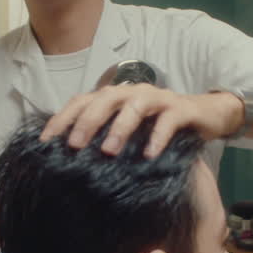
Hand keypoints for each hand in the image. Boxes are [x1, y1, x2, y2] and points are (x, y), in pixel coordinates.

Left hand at [40, 84, 241, 157]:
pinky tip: (149, 154)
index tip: (46, 142)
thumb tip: (72, 160)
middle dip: (87, 122)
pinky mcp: (180, 109)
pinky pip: (167, 120)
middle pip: (104, 100)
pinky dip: (157, 136)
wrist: (205, 115)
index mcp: (115, 97)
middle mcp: (133, 92)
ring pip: (134, 105)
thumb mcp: (129, 132)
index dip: (62, 119)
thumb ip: (105, 137)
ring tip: (108, 151)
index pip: (82, 102)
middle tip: (74, 145)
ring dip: (119, 127)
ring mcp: (158, 99)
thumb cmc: (160, 126)